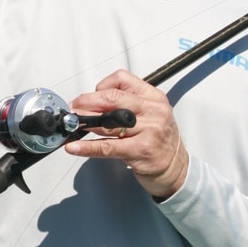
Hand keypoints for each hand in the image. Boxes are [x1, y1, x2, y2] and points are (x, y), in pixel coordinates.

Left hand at [65, 69, 188, 200]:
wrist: (175, 167)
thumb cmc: (158, 139)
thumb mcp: (149, 113)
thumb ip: (127, 104)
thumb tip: (92, 103)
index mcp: (153, 97)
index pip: (122, 80)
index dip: (100, 86)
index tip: (88, 96)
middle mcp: (153, 110)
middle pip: (112, 99)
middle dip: (87, 102)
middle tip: (74, 108)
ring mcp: (149, 130)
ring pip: (108, 122)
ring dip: (85, 123)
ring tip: (72, 124)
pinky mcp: (141, 150)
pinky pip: (108, 146)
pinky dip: (87, 147)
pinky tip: (75, 147)